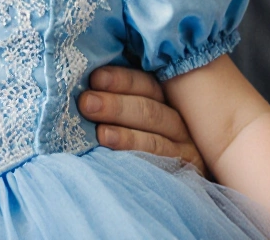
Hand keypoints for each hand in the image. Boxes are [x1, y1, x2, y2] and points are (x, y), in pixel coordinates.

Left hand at [78, 65, 206, 176]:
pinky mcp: (185, 174)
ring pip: (156, 141)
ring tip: (101, 134)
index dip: (121, 80)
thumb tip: (83, 91)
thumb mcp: (130, 118)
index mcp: (163, 101)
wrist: (176, 191)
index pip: (145, 85)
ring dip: (127, 137)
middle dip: (116, 106)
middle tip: (87, 103)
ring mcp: (184, 150)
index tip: (95, 78)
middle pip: (150, 111)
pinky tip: (119, 162)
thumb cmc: (136, 140)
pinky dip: (142, 164)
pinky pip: (164, 169)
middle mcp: (177, 123)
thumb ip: (114, 102)